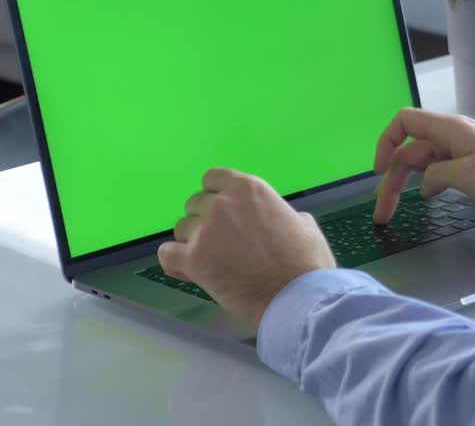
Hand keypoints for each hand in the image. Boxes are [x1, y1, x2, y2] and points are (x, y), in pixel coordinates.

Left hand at [158, 168, 334, 329]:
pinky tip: (188, 268)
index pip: (213, 178)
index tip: (224, 211)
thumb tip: (271, 219)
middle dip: (205, 220)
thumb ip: (276, 213)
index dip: (215, 194)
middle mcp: (222, 204)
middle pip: (195, 203)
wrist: (296, 296)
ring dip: (192, 241)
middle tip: (221, 241)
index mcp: (249, 189)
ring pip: (181, 228)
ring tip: (211, 259)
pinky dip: (175, 260)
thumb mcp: (301, 222)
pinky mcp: (193, 260)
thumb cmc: (307, 261)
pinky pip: (167, 253)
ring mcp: (205, 231)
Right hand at [373, 108, 474, 223]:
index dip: (386, 142)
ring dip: (404, 184)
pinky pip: (439, 171)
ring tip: (393, 211)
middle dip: (390, 178)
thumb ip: (436, 175)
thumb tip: (423, 184)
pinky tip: (425, 199)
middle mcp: (451, 136)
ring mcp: (460, 151)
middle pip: (408, 150)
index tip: (378, 171)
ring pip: (422, 163)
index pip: (404, 122)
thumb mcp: (466, 176)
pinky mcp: (470, 166)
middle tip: (381, 213)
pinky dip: (427, 184)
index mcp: (448, 129)